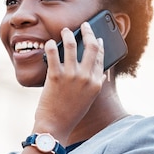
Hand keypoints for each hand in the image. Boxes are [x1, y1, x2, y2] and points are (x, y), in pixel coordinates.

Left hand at [33, 22, 105, 142]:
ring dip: (68, 34)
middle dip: (88, 32)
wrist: (55, 127)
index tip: (96, 37)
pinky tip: (50, 42)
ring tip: (65, 30)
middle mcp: (86, 77)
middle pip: (91, 46)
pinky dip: (51, 45)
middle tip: (84, 25)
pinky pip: (53, 53)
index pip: (101, 57)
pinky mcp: (55, 76)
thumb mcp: (88, 99)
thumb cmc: (70, 114)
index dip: (99, 44)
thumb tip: (102, 72)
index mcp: (96, 83)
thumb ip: (95, 84)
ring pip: (72, 45)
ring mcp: (71, 76)